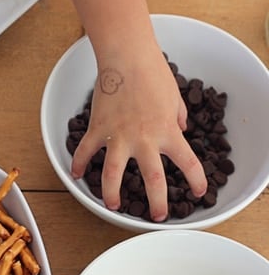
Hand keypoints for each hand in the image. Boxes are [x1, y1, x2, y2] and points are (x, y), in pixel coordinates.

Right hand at [70, 49, 207, 221]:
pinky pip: (85, 150)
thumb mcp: (175, 98)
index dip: (196, 182)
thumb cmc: (153, 73)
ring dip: (111, 193)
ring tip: (111, 205)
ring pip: (112, 174)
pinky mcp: (98, 128)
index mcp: (168, 132)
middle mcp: (144, 140)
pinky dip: (78, 163)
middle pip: (153, 180)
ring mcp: (118, 136)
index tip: (199, 193)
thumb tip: (177, 127)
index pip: (188, 164)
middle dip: (157, 202)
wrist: (128, 58)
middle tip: (157, 216)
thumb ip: (177, 118)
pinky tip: (76, 174)